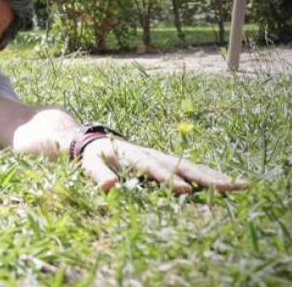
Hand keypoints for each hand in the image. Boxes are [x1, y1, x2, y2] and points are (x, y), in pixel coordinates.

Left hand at [78, 136, 247, 193]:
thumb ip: (99, 176)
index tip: (185, 190)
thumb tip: (109, 186)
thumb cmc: (92, 157)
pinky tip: (229, 182)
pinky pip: (193, 167)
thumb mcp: (90, 165)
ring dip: (215, 176)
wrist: (93, 140)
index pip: (153, 168)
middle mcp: (152, 153)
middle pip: (181, 165)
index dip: (168, 179)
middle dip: (204, 177)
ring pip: (192, 165)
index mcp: (133, 155)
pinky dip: (211, 174)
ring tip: (240, 186)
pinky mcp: (168, 160)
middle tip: (229, 188)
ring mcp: (163, 155)